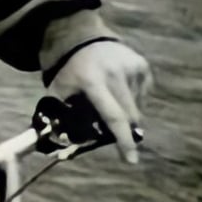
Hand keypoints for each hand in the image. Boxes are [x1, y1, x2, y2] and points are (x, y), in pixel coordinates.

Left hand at [51, 40, 151, 164]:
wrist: (84, 40)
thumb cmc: (70, 75)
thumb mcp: (58, 94)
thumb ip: (60, 121)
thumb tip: (62, 154)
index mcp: (93, 81)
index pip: (113, 116)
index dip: (123, 141)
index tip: (131, 161)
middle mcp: (116, 73)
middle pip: (129, 117)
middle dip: (124, 132)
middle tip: (112, 132)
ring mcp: (133, 67)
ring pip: (137, 109)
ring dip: (126, 116)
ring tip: (108, 102)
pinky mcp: (143, 66)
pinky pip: (143, 96)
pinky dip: (132, 102)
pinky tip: (117, 90)